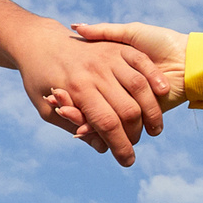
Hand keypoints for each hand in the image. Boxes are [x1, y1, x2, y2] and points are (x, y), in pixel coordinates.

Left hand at [10, 24, 166, 166]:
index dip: (120, 146)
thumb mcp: (46, 110)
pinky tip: (163, 94)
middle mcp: (95, 72)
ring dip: (151, 111)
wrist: (39, 42)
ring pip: (139, 87)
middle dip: (135, 134)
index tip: (127, 161)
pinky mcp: (118, 46)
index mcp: (77, 89)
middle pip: (126, 109)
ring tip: (154, 129)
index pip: (106, 124)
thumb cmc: (39, 80)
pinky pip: (142, 62)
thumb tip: (103, 148)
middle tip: (134, 145)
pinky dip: (155, 78)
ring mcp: (108, 56)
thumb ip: (74, 128)